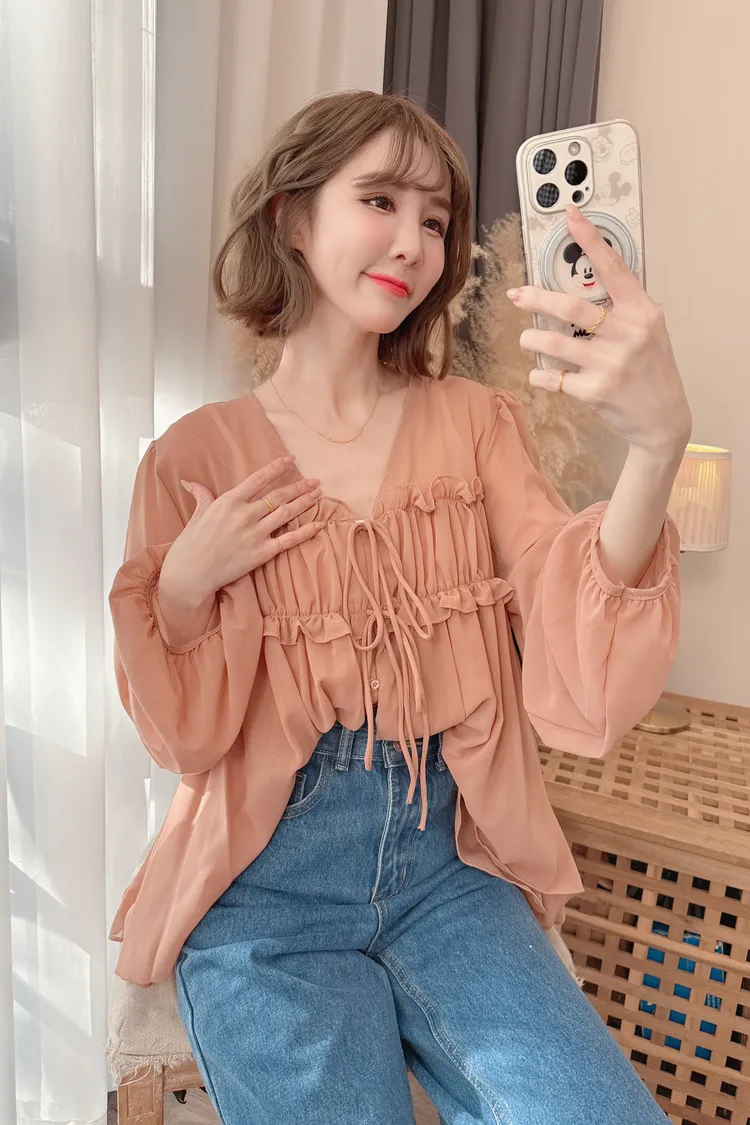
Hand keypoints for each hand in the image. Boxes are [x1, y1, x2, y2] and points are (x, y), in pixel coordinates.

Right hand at [160, 456, 324, 601]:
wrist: (189, 574)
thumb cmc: (190, 544)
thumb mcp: (197, 515)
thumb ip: (202, 496)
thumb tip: (190, 482)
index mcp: (229, 501)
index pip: (258, 479)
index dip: (277, 468)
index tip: (292, 460)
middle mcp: (244, 515)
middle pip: (278, 496)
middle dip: (299, 486)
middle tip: (315, 481)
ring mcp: (254, 534)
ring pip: (286, 513)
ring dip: (305, 503)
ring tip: (319, 495)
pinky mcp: (261, 553)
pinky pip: (288, 540)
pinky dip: (305, 532)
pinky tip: (319, 524)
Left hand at [508, 206, 692, 457]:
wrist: (662, 419)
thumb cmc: (651, 370)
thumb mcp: (648, 330)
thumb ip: (622, 307)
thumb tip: (582, 284)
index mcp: (642, 312)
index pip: (613, 268)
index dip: (590, 240)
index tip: (571, 217)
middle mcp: (627, 334)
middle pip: (571, 307)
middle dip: (536, 298)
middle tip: (516, 294)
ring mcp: (610, 364)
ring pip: (554, 343)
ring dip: (532, 338)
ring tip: (527, 338)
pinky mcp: (594, 391)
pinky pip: (552, 377)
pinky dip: (540, 375)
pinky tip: (541, 373)